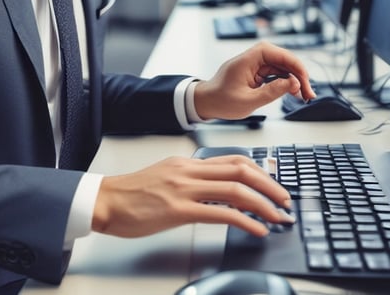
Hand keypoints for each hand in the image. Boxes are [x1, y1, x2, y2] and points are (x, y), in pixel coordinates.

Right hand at [92, 154, 294, 237]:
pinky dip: (245, 221)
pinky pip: (221, 214)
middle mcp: (189, 171)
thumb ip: (190, 179)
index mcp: (187, 163)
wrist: (104, 200)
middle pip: (241, 170)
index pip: (233, 159)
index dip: (260, 171)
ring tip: (278, 217)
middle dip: (269, 185)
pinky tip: (256, 230)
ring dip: (263, 204)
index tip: (273, 184)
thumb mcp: (165, 176)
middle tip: (285, 200)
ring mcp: (185, 189)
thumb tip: (214, 189)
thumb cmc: (131, 193)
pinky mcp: (179, 210)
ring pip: (236, 189)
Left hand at [193, 41, 314, 120]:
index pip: (276, 53)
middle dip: (298, 73)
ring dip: (294, 79)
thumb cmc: (221, 101)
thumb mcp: (248, 101)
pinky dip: (286, 82)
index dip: (294, 64)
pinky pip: (276, 73)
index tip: (304, 80)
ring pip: (281, 66)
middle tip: (308, 92)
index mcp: (247, 60)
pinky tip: (294, 92)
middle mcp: (252, 59)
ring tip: (304, 95)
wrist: (206, 103)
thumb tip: (292, 83)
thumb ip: (271, 92)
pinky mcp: (256, 72)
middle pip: (282, 58)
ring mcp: (254, 65)